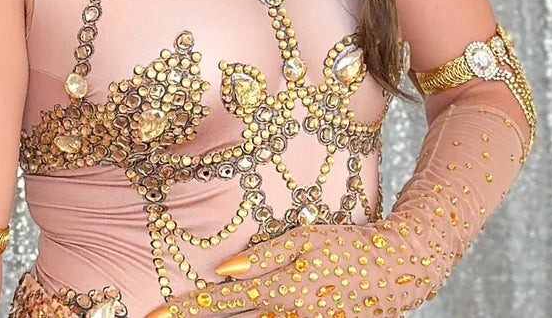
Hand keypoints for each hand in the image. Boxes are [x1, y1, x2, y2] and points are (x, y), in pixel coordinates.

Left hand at [140, 217, 446, 317]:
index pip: (221, 303)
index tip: (155, 315)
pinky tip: (238, 311)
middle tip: (159, 316)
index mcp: (281, 292)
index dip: (186, 309)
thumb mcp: (305, 240)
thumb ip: (263, 259)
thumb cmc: (349, 245)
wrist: (397, 271)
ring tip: (189, 312)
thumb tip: (221, 272)